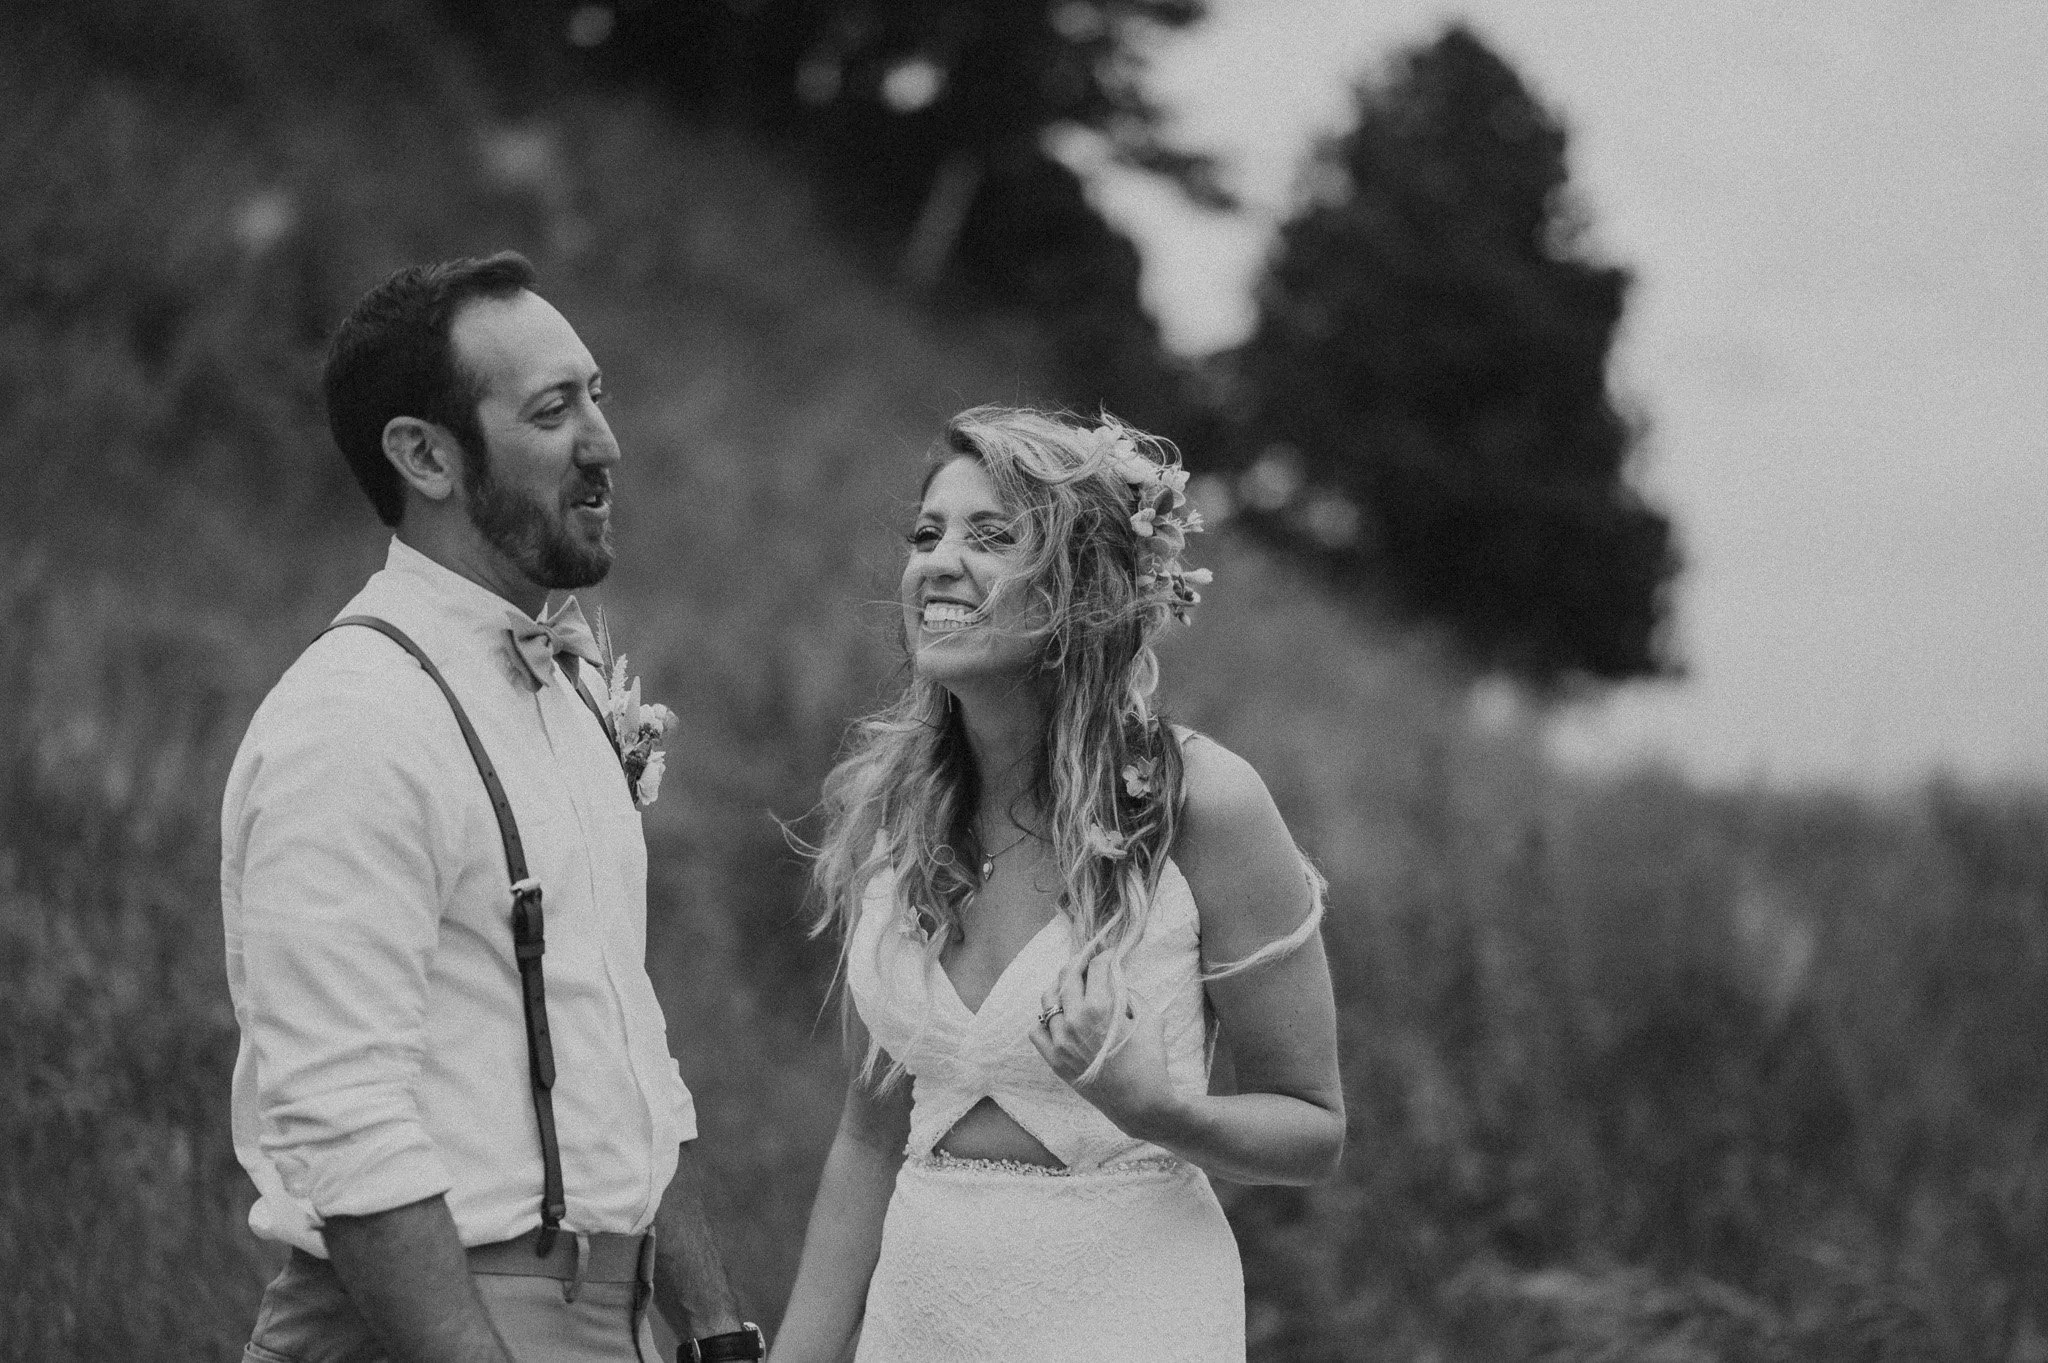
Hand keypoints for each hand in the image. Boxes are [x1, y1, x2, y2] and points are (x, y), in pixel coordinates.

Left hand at [1028, 953, 1179, 1138]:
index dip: (1104, 955)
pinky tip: (1060, 1018)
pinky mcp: (1054, 1060)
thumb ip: (1130, 994)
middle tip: (1089, 962)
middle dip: (1080, 963)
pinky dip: (1046, 1020)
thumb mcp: (1149, 1018)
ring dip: (1061, 988)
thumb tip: (1115, 980)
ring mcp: (1060, 1041)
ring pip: (1048, 999)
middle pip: (1067, 975)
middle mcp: (1074, 1021)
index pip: (1096, 966)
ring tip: (1072, 988)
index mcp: (1100, 1008)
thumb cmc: (1150, 1060)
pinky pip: (1037, 1030)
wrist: (1140, 1103)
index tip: (1108, 954)